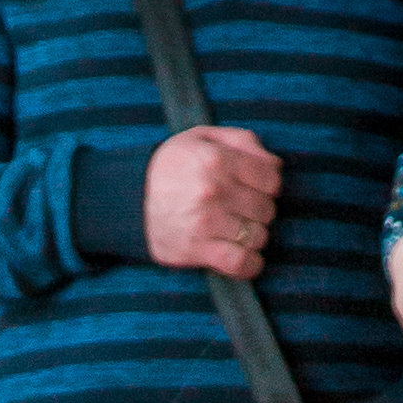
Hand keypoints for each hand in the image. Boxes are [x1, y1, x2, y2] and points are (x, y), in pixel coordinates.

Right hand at [143, 125, 281, 277]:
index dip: (269, 185)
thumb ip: (242, 141)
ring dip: (253, 237)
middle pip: (266, 209)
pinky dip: (250, 265)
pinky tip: (246, 259)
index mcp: (216, 159)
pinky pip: (239, 263)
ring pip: (257, 236)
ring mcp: (205, 222)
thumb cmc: (171, 167)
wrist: (127, 198)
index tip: (256, 189)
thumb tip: (274, 164)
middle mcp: (213, 190)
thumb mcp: (202, 138)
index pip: (271, 179)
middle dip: (259, 211)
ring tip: (237, 231)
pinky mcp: (195, 249)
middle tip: (242, 210)